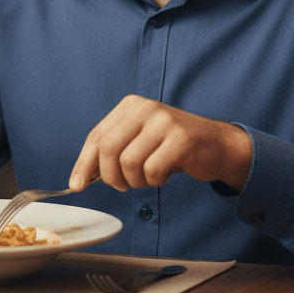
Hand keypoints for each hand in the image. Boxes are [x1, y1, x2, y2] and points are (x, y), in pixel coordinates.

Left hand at [69, 94, 252, 194]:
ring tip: (149, 176)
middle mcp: (144, 108)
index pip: (96, 136)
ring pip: (129, 163)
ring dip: (136, 181)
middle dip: (110, 176)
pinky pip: (152, 170)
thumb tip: (82, 176)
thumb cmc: (172, 146)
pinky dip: (155, 180)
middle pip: (108, 149)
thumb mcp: (139, 140)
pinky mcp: (181, 139)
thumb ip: (114, 151)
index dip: (84, 163)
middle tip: (123, 186)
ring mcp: (163, 122)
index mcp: (130, 106)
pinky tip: (165, 174)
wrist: (217, 144)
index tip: (77, 184)